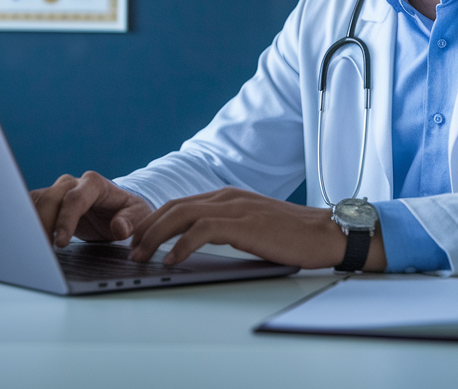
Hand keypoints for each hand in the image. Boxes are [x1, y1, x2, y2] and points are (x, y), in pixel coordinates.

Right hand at [30, 171, 152, 247]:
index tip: (61, 243)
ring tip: (29, 247)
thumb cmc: (128, 212)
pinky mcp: (49, 203)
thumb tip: (118, 228)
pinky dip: (26, 222)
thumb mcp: (139, 216)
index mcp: (94, 184)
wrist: (118, 209)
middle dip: (43, 223)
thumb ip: (130, 221)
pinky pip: (32, 208)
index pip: (74, 199)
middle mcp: (72, 183)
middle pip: (50, 198)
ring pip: (37, 202)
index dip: (65, 220)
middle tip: (40, 249)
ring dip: (30, 223)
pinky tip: (24, 239)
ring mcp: (58, 191)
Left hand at [128, 187, 385, 271]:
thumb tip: (196, 245)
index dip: (155, 220)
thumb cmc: (292, 235)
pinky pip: (201, 230)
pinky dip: (181, 245)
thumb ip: (226, 228)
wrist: (326, 233)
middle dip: (147, 228)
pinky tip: (171, 259)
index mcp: (227, 196)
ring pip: (181, 215)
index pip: (180, 204)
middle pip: (173, 207)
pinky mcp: (243, 223)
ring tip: (142, 256)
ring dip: (156, 236)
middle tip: (131, 249)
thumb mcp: (252, 225)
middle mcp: (226, 196)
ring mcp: (234, 207)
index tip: (139, 239)